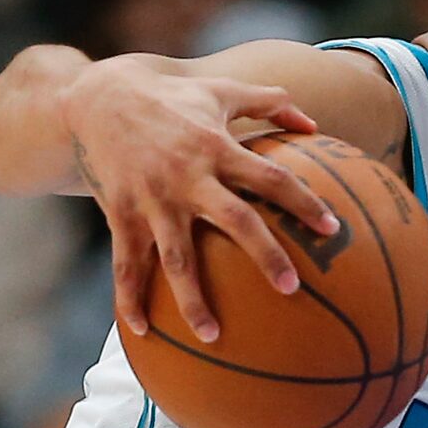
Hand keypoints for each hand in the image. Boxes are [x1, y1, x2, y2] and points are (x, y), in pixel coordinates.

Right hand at [61, 56, 339, 341]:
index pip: (271, 178)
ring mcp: (153, 200)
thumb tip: (314, 123)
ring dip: (193, 299)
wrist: (96, 97)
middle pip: (236, 220)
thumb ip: (270, 103)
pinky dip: (130, 298)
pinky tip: (141, 330)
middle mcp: (188, 177)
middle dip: (266, 256)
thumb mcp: (220, 91)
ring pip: (177, 257)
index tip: (331, 228)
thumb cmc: (168, 97)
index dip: (303, 201)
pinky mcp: (121, 214)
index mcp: (217, 147)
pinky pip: (126, 264)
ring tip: (212, 336)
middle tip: (292, 288)